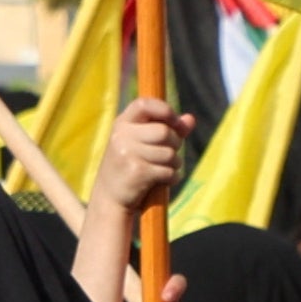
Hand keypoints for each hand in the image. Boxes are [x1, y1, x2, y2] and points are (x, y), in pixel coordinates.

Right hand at [92, 97, 190, 215]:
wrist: (109, 196)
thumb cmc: (130, 165)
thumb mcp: (142, 142)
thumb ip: (167, 129)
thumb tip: (191, 119)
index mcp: (122, 123)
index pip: (144, 104)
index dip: (164, 110)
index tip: (175, 122)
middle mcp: (121, 135)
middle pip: (164, 132)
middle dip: (175, 144)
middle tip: (169, 154)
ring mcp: (127, 153)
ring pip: (170, 154)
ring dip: (175, 164)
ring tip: (164, 168)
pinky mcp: (137, 172)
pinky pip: (169, 171)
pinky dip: (172, 177)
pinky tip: (163, 180)